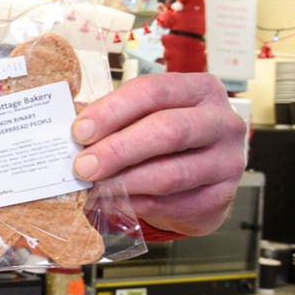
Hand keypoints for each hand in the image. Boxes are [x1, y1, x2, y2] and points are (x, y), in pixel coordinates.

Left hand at [71, 72, 246, 236]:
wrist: (197, 181)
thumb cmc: (164, 141)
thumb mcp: (143, 118)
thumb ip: (111, 118)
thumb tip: (66, 124)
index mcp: (200, 89)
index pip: (153, 91)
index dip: (113, 110)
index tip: (80, 130)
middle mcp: (222, 122)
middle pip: (168, 131)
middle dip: (118, 150)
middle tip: (82, 166)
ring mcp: (227, 162)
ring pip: (171, 174)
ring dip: (124, 182)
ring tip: (93, 187)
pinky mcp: (220, 198)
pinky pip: (172, 204)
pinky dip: (134, 205)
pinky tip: (109, 203)